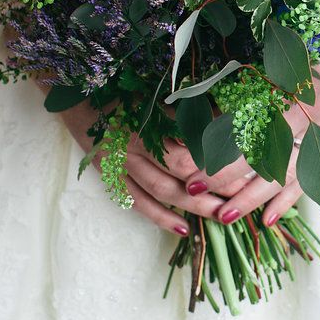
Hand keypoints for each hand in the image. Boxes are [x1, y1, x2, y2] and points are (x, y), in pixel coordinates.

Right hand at [47, 90, 226, 236]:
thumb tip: (221, 118)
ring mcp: (122, 162)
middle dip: (212, 185)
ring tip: (221, 215)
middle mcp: (136, 142)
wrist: (76, 97)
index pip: (190, 142)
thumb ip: (184, 110)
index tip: (243, 165)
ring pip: (162, 190)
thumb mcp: (153, 94)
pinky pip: (137, 201)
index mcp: (149, 117)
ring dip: (193, 205)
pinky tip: (183, 229)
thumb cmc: (120, 90)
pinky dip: (160, 217)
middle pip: (180, 169)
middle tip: (241, 196)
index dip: (218, 156)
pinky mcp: (112, 175)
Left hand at [184, 65, 319, 226]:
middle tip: (192, 188)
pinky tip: (267, 220)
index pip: (246, 121)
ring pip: (283, 174)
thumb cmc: (304, 67)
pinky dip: (287, 202)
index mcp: (287, 91)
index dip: (216, 140)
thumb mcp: (274, 70)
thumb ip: (241, 91)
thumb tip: (197, 111)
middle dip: (225, 172)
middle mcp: (305, 116)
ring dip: (252, 197)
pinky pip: (308, 182)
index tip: (188, 155)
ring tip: (224, 215)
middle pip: (261, 151)